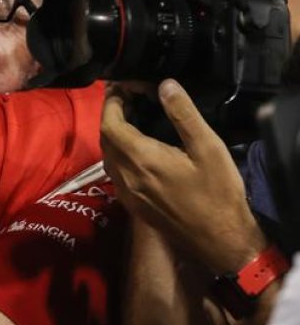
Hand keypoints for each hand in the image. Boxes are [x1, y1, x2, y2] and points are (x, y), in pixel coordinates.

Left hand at [101, 79, 264, 274]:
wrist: (219, 240)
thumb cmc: (217, 193)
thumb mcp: (208, 148)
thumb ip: (183, 115)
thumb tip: (164, 85)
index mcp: (141, 159)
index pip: (110, 123)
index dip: (111, 102)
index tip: (121, 86)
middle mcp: (125, 176)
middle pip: (105, 138)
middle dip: (111, 114)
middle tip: (127, 97)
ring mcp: (126, 193)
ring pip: (108, 156)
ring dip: (113, 134)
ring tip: (131, 117)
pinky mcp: (132, 204)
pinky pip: (115, 172)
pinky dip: (118, 153)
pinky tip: (136, 148)